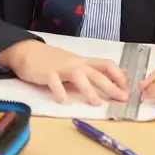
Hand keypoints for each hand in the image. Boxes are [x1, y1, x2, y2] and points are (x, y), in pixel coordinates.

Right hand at [0, 40, 129, 104]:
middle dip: (111, 86)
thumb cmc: (53, 61)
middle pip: (96, 73)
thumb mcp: (77, 63)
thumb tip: (122, 73)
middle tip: (121, 99)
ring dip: (88, 89)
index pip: (107, 65)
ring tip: (96, 103)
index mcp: (84, 62)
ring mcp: (61, 68)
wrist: (27, 51)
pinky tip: (63, 101)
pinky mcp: (46, 73)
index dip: (119, 76)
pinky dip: (59, 91)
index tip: (128, 89)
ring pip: (78, 76)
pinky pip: (54, 82)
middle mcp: (75, 64)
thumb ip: (96, 69)